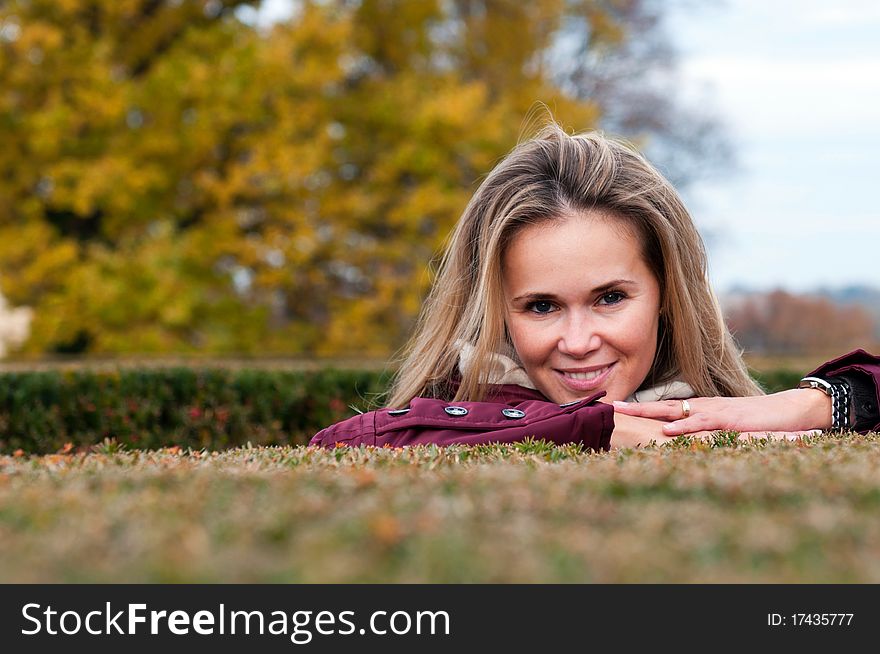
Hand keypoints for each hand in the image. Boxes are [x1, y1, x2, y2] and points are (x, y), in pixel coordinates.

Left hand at [612, 389, 831, 436]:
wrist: (790, 411)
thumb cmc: (757, 421)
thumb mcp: (726, 427)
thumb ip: (705, 431)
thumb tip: (684, 441)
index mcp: (700, 410)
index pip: (664, 408)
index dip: (640, 409)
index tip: (615, 409)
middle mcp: (702, 407)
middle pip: (660, 406)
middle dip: (633, 407)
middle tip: (607, 407)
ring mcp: (714, 412)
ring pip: (675, 411)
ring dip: (647, 412)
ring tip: (623, 414)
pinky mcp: (729, 421)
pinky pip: (702, 424)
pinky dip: (684, 427)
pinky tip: (667, 431)